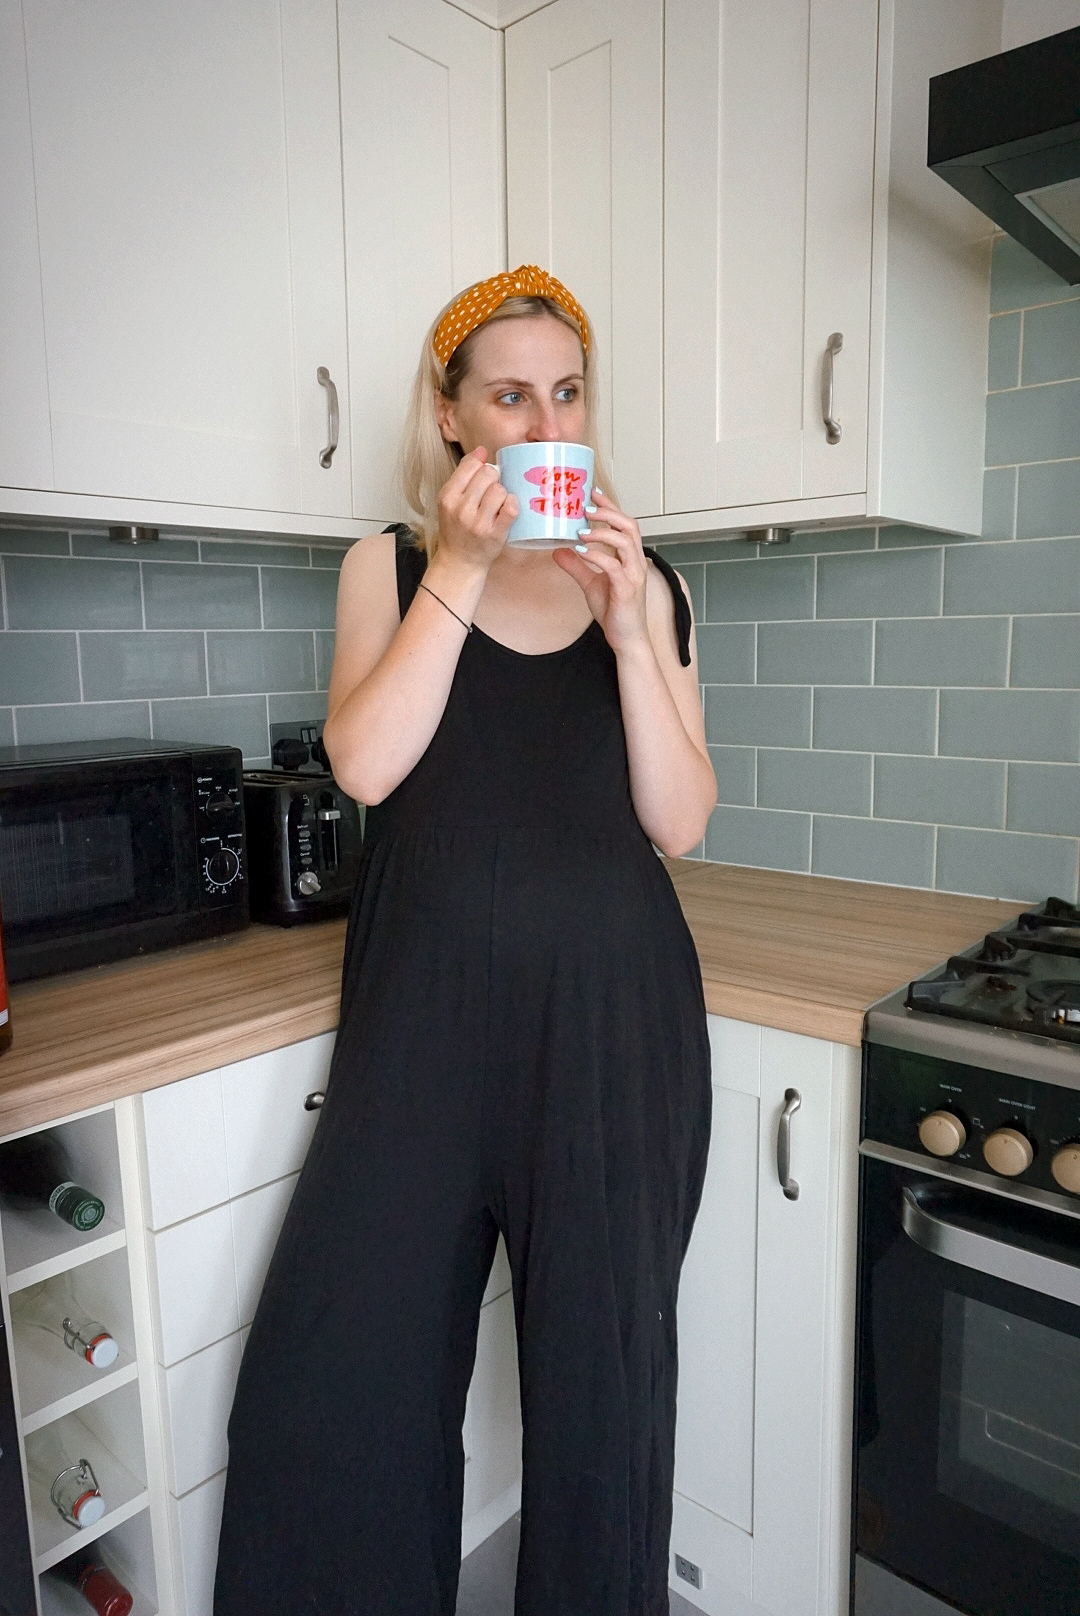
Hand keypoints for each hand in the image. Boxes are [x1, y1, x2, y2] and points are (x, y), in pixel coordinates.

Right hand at [436, 447, 517, 573]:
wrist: (460, 561)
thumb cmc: (457, 529)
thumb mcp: (451, 500)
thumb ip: (464, 474)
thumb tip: (481, 450)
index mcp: (447, 496)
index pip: (471, 464)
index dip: (482, 466)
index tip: (483, 476)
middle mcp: (460, 509)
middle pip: (488, 474)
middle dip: (494, 479)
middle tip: (491, 492)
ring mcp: (478, 523)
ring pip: (500, 490)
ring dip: (502, 494)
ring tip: (497, 504)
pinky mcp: (495, 534)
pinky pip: (511, 508)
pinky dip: (513, 505)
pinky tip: (507, 509)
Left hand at [552, 490, 649, 654]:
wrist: (627, 639)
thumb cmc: (614, 611)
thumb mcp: (590, 584)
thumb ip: (576, 565)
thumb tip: (557, 550)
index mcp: (629, 557)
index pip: (624, 524)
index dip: (610, 506)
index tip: (593, 492)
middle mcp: (635, 562)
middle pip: (629, 526)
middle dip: (608, 512)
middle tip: (586, 506)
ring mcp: (633, 575)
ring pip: (625, 542)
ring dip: (602, 532)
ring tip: (581, 529)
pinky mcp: (627, 590)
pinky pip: (613, 566)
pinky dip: (597, 555)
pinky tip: (581, 551)